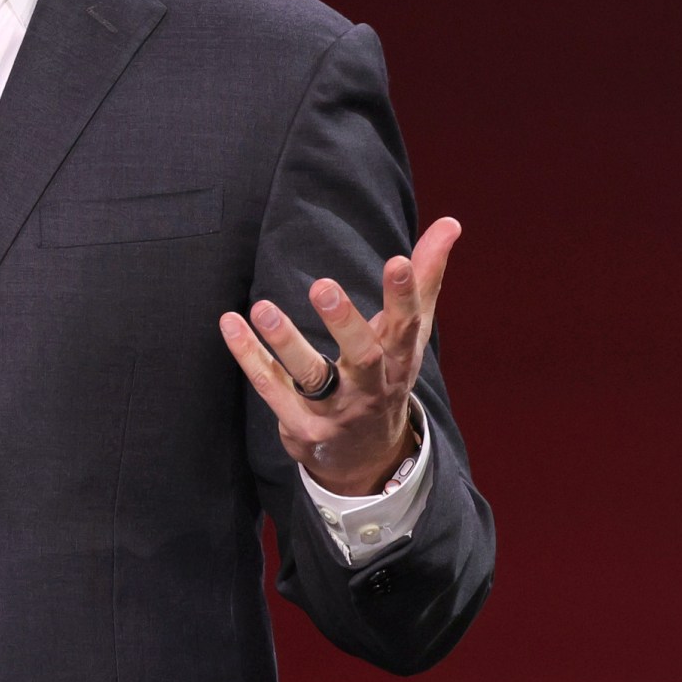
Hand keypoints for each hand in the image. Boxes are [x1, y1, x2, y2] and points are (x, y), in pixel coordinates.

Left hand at [218, 217, 461, 496]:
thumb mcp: (410, 333)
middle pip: (363, 357)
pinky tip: (230, 323)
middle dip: (344, 324)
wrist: (368, 458)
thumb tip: (450, 223)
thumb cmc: (387, 376)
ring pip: (312, 378)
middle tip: (322, 287)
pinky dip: (250, 357)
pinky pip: (272, 389)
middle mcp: (371, 387)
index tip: (398, 261)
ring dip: (287, 343)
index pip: (406, 326)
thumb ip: (426, 277)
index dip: (404, 296)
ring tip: (263, 308)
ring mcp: (336, 411)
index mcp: (400, 359)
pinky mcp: (302, 426)